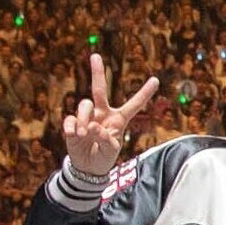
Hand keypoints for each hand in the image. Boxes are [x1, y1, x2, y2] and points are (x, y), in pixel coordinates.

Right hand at [60, 53, 161, 177]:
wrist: (87, 169)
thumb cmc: (104, 157)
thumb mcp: (111, 151)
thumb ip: (105, 139)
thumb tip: (92, 127)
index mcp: (119, 120)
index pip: (134, 105)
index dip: (144, 93)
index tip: (156, 79)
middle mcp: (103, 114)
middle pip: (99, 90)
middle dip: (97, 72)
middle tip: (95, 56)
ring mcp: (87, 118)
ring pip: (84, 105)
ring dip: (84, 117)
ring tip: (84, 134)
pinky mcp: (73, 125)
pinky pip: (69, 119)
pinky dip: (71, 126)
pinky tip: (73, 135)